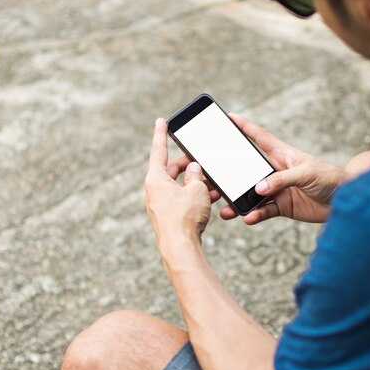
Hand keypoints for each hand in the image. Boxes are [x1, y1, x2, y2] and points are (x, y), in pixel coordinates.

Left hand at [144, 119, 215, 245]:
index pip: (158, 150)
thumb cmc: (185, 217)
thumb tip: (193, 168)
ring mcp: (160, 204)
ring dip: (197, 182)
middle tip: (204, 159)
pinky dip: (195, 195)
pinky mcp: (169, 216)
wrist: (180, 248)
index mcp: (155, 179)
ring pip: (180, 185)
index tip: (161, 121)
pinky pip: (183, 199)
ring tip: (214, 181)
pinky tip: (212, 196)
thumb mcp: (196, 189)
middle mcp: (154, 190)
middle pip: (173, 169)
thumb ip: (196, 175)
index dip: (161, 134)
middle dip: (190, 164)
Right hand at [219, 114, 349, 223]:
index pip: (259, 137)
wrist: (345, 201)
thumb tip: (258, 189)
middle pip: (246, 170)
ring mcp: (276, 189)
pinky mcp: (282, 206)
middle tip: (209, 178)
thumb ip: (282, 180)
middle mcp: (275, 171)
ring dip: (237, 200)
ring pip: (250, 194)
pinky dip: (254, 215)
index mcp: (281, 154)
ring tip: (225, 209)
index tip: (228, 117)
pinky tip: (248, 218)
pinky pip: (263, 211)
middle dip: (228, 173)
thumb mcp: (306, 173)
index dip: (244, 126)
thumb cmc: (330, 178)